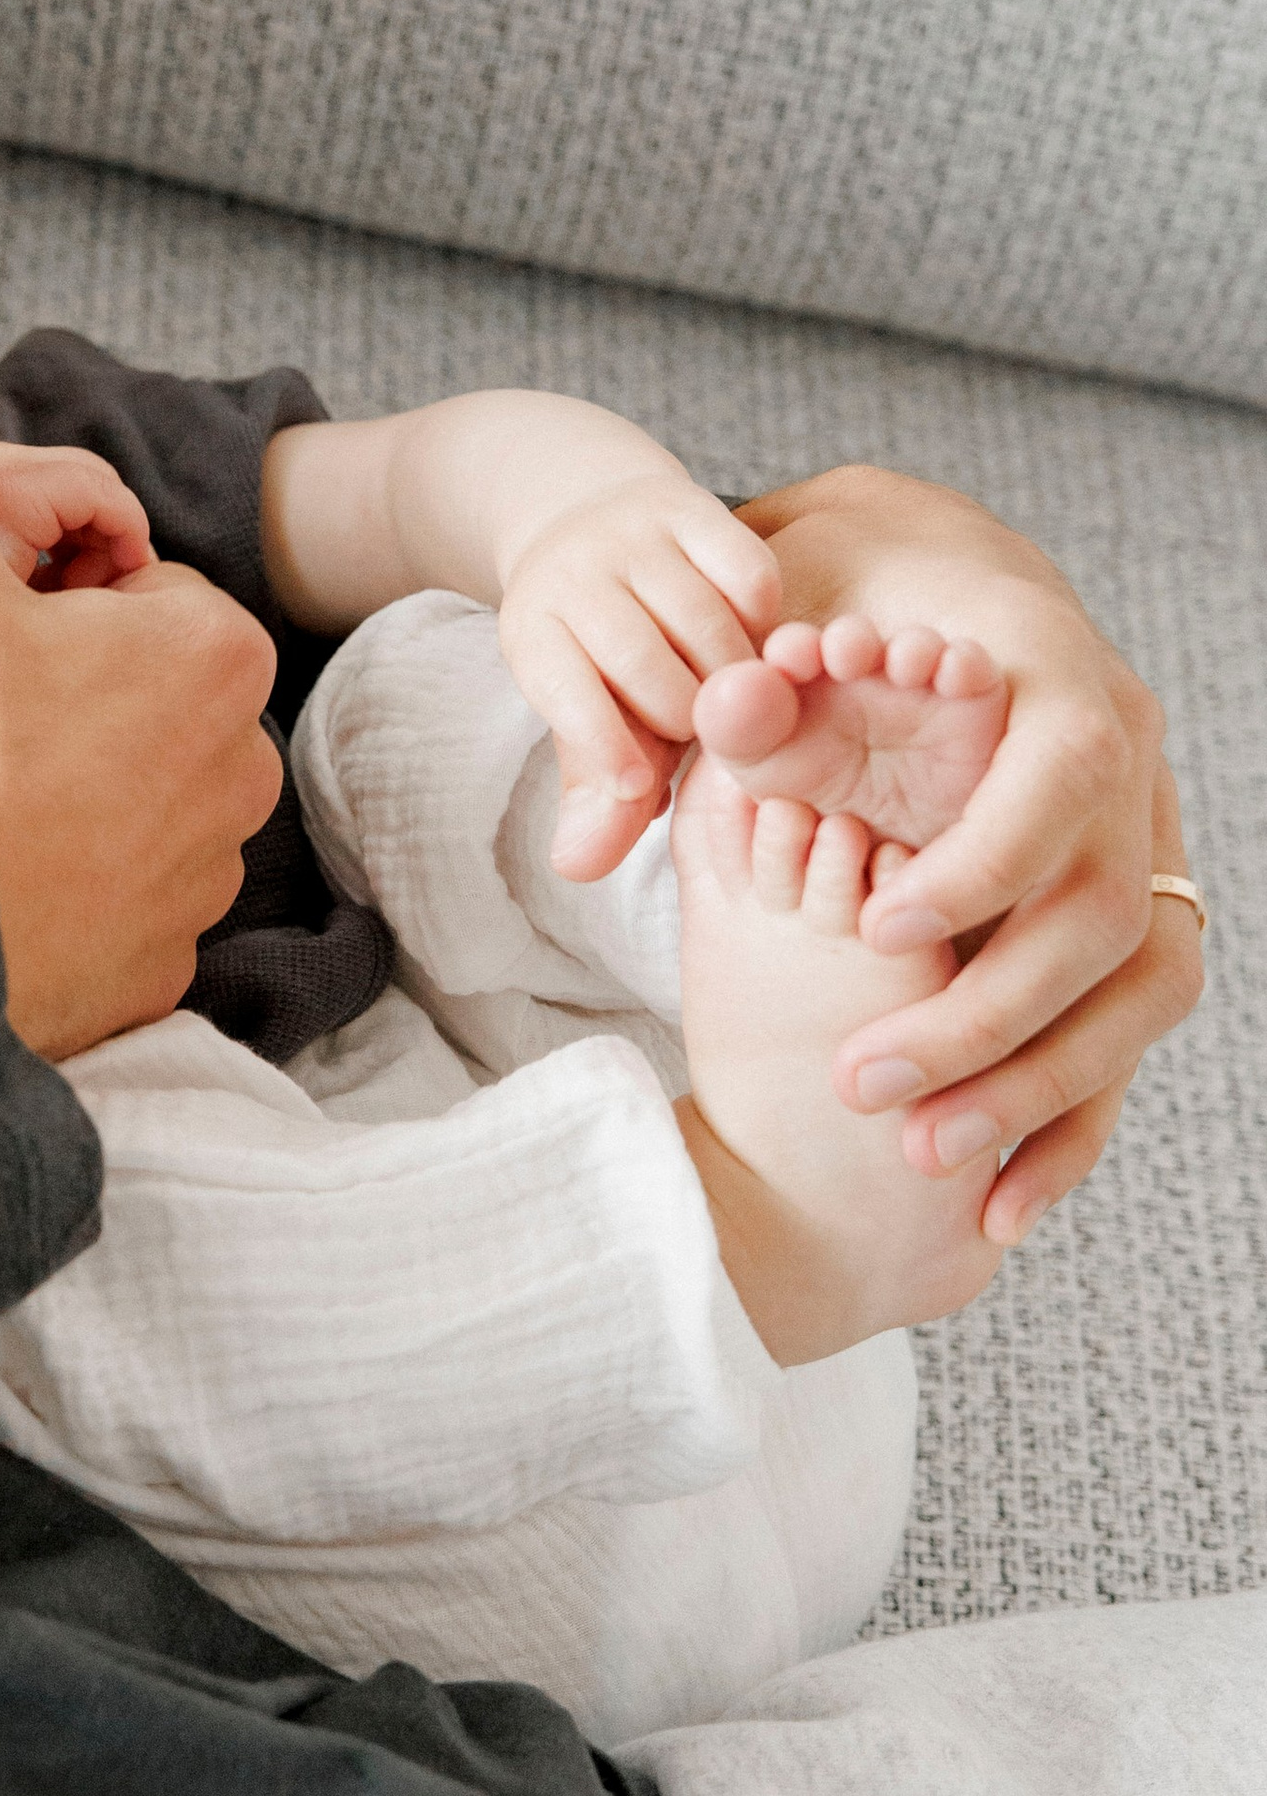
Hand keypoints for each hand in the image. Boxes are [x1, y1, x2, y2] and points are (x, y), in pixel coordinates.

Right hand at [0, 324, 284, 1059]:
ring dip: (69, 782)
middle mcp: (242, 765)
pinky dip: (68, 882)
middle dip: (66, 686)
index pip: (130, 584)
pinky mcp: (166, 962)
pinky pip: (118, 894)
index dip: (42, 598)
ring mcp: (208, 874)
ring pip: (132, 789)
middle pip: (136, 687)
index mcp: (214, 651)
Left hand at [498, 474, 782, 878]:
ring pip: (705, 625)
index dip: (609, 751)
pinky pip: (749, 576)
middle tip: (704, 736)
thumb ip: (596, 794)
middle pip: (646, 667)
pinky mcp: (691, 507)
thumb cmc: (596, 651)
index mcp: (532, 631)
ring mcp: (632, 534)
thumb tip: (580, 868)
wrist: (588, 524)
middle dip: (685, 719)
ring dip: (735, 679)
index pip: (570, 698)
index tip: (643, 787)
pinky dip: (762, 621)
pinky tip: (754, 643)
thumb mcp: (583, 717)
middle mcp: (573, 573)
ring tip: (736, 701)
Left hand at [741, 465, 1200, 1242]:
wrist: (919, 590)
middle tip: (865, 1080)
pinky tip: (999, 1205)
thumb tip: (652, 778)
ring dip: (1039, 1086)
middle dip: (994, 1010)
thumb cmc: (845, 603)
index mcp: (1055, 671)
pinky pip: (1129, 1037)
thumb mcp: (780, 626)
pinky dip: (1070, 1124)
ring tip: (926, 1154)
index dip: (990, 859)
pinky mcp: (1130, 925)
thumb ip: (726, 707)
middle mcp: (1125, 761)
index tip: (883, 928)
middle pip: (1107, 908)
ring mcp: (1144, 845)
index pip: (1065, 769)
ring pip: (1138, 989)